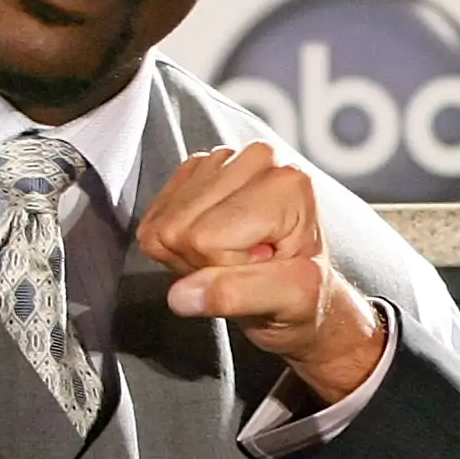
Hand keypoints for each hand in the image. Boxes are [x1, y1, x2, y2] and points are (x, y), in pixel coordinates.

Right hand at [136, 143, 386, 402]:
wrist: (299, 286)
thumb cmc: (303, 295)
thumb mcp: (290, 301)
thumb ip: (237, 295)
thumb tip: (183, 295)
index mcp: (286, 183)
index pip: (206, 237)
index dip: (223, 267)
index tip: (260, 268)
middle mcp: (258, 158)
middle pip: (180, 226)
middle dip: (205, 260)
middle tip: (247, 265)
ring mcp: (224, 159)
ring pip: (165, 221)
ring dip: (192, 252)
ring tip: (236, 256)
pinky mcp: (197, 170)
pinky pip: (156, 217)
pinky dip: (178, 242)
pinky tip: (216, 243)